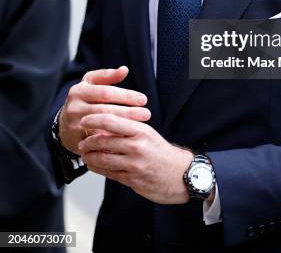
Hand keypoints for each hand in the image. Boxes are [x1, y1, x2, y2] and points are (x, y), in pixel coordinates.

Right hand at [59, 66, 149, 154]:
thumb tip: (124, 69)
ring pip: (102, 125)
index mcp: (78, 91)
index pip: (106, 92)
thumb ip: (107, 76)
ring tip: (141, 125)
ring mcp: (73, 125)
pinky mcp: (76, 141)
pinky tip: (128, 138)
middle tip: (147, 113)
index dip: (126, 96)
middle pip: (105, 110)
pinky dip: (114, 139)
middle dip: (128, 112)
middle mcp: (73, 107)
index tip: (144, 99)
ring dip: (123, 125)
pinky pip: (98, 140)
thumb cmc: (84, 100)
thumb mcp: (91, 84)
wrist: (65, 125)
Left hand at [78, 113, 192, 204]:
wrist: (180, 174)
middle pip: (103, 141)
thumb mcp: (148, 134)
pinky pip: (108, 173)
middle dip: (88, 141)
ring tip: (84, 154)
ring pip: (103, 159)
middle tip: (82, 141)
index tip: (84, 120)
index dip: (94, 119)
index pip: (111, 121)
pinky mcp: (132, 180)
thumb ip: (127, 130)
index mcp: (141, 131)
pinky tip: (93, 165)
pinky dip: (97, 168)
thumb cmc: (162, 152)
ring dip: (89, 156)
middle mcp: (137, 146)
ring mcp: (134, 164)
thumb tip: (103, 125)